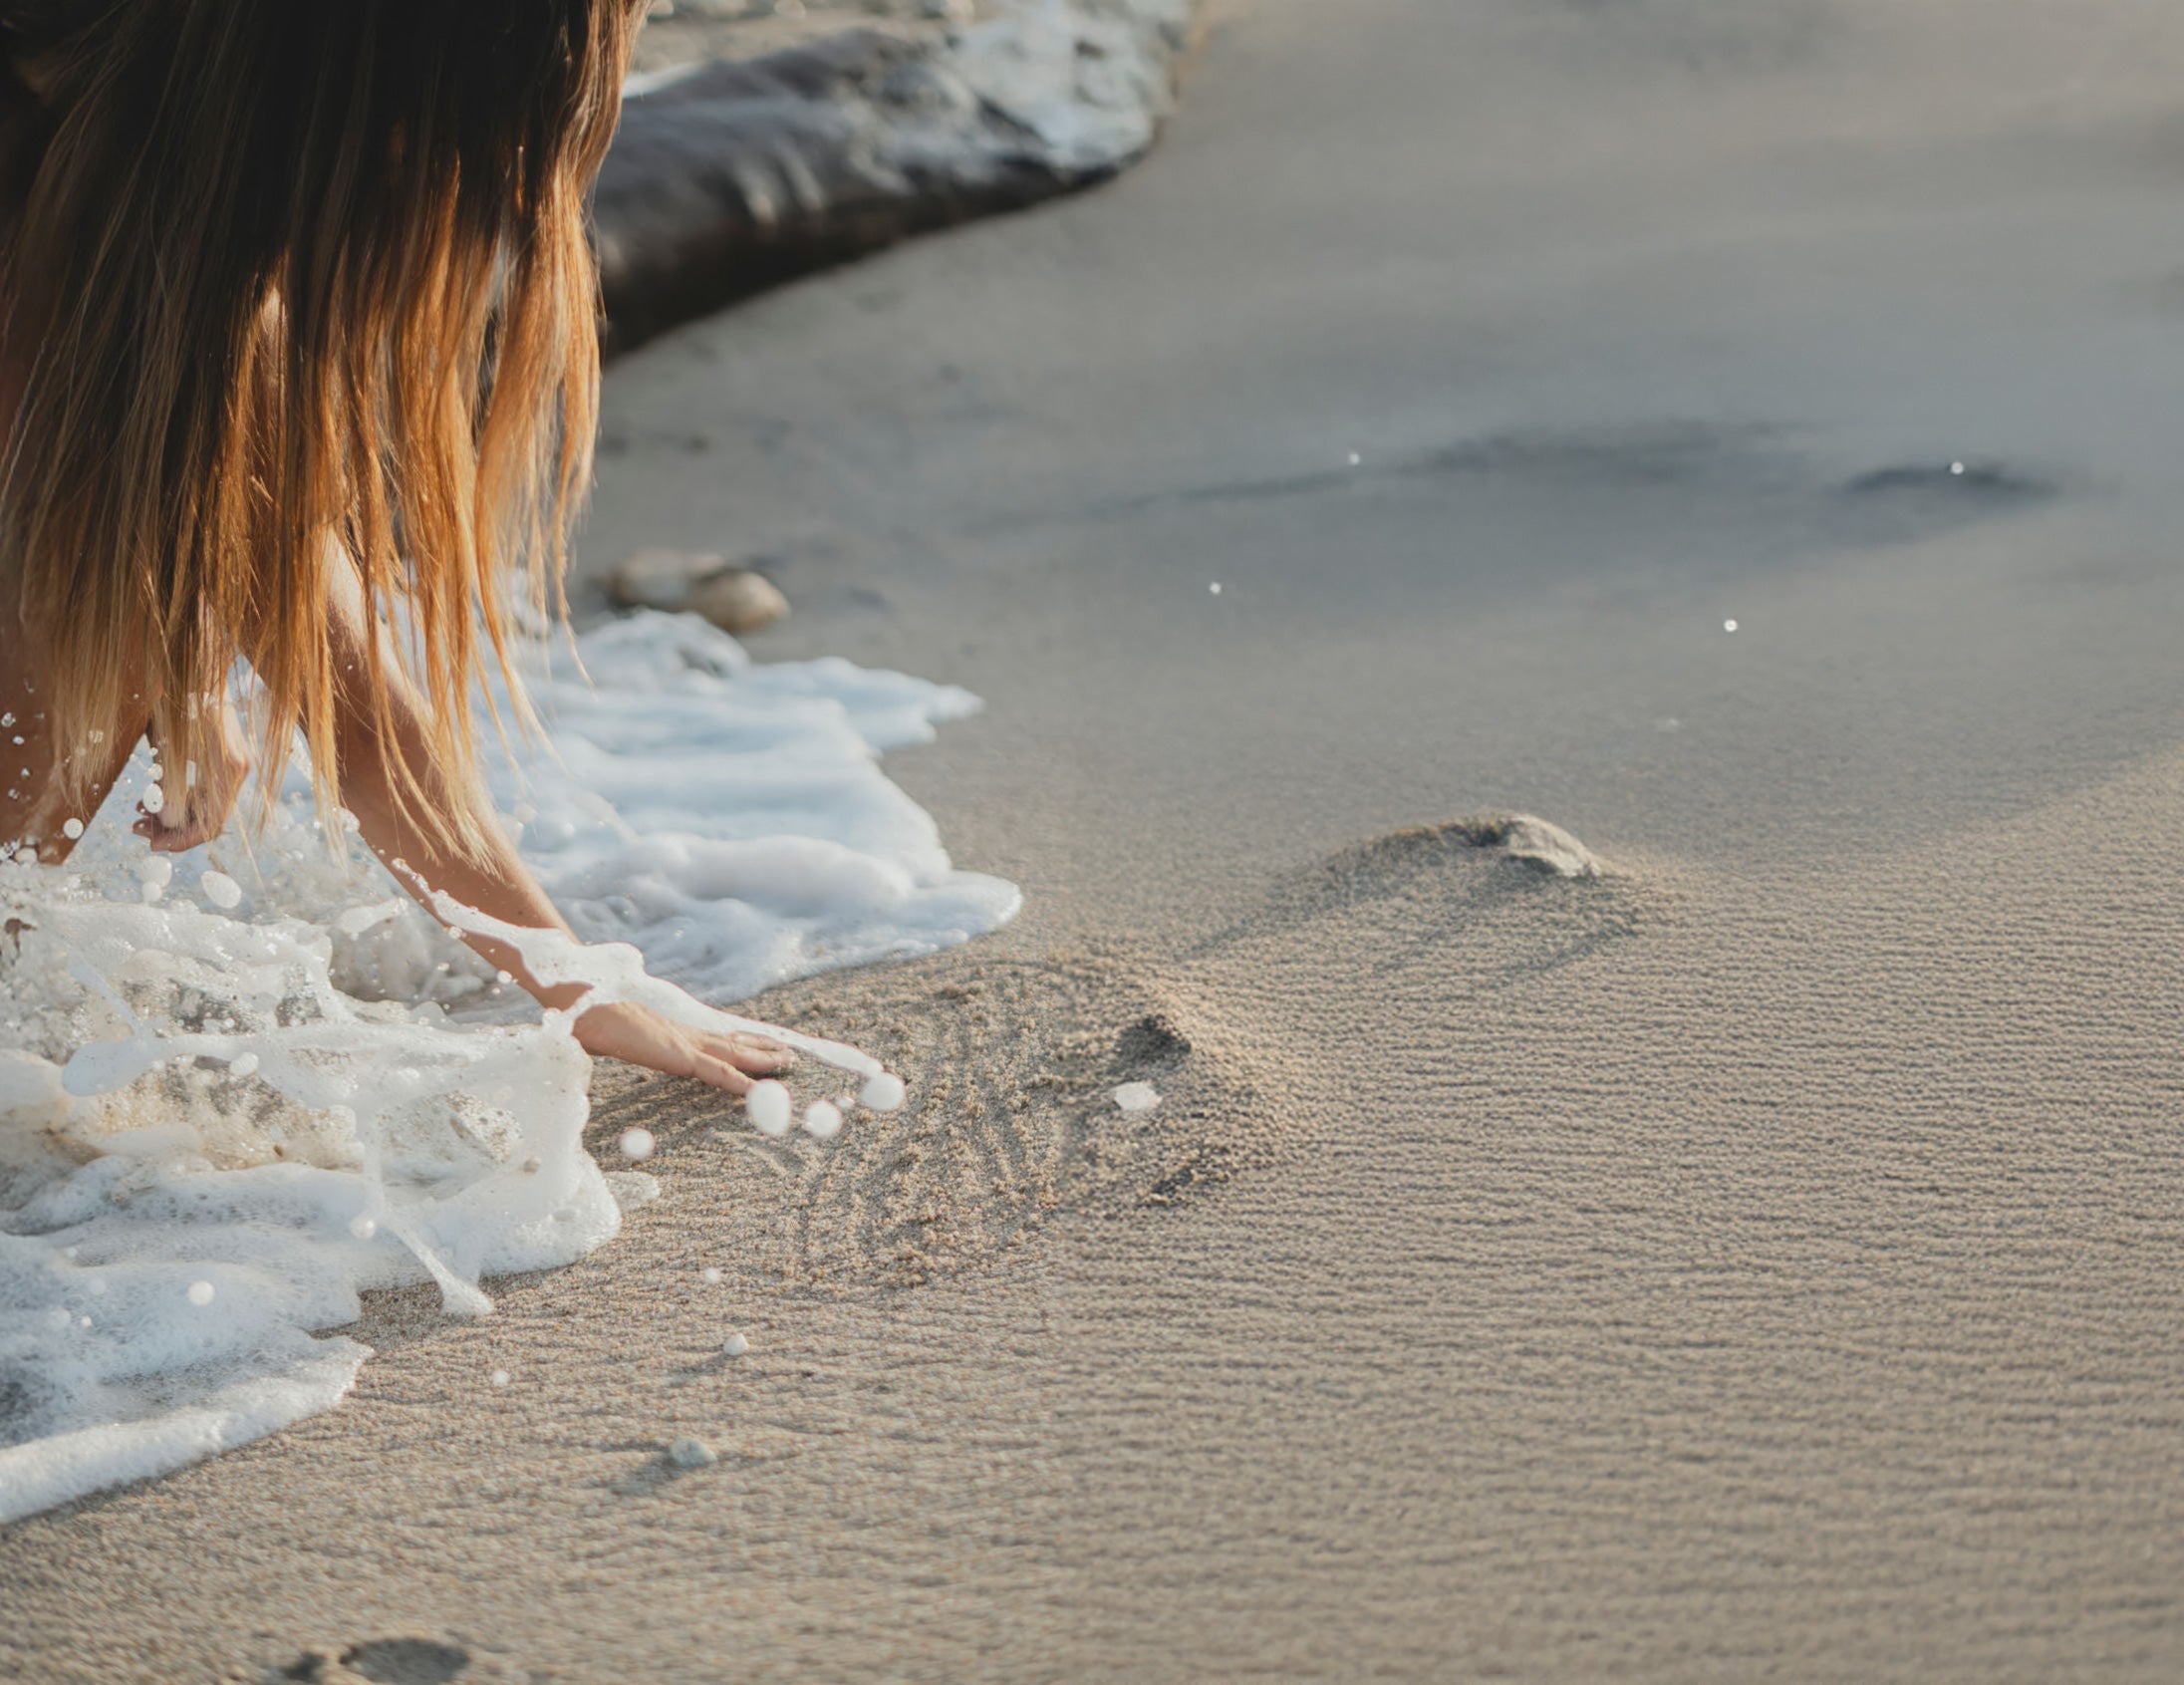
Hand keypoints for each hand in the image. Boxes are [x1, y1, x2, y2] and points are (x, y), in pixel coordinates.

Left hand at [134, 695, 251, 852]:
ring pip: (206, 804)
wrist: (192, 666)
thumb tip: (168, 825)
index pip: (212, 823)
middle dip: (173, 828)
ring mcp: (234, 763)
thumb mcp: (166, 750)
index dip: (182, 840)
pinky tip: (153, 796)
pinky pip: (205, 788)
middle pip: (210, 817)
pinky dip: (181, 797)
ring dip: (174, 813)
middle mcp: (238, 770)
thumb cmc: (176, 703)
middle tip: (138, 829)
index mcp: (229, 771)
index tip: (151, 844)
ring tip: (140, 813)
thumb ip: (170, 791)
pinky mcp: (224, 756)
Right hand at [572, 998, 793, 1095]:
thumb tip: (608, 1047)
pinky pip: (718, 1072)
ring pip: (734, 1053)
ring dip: (762, 1059)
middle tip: (787, 1053)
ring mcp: (686, 1042)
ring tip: (786, 1061)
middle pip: (731, 1042)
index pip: (711, 1039)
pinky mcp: (682, 1055)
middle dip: (760, 1048)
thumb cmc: (592, 1024)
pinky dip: (740, 1081)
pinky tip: (758, 1089)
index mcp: (671, 1033)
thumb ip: (621, 1045)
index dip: (736, 1043)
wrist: (585, 1012)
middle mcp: (685, 1034)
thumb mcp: (614, 1039)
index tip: (755, 1044)